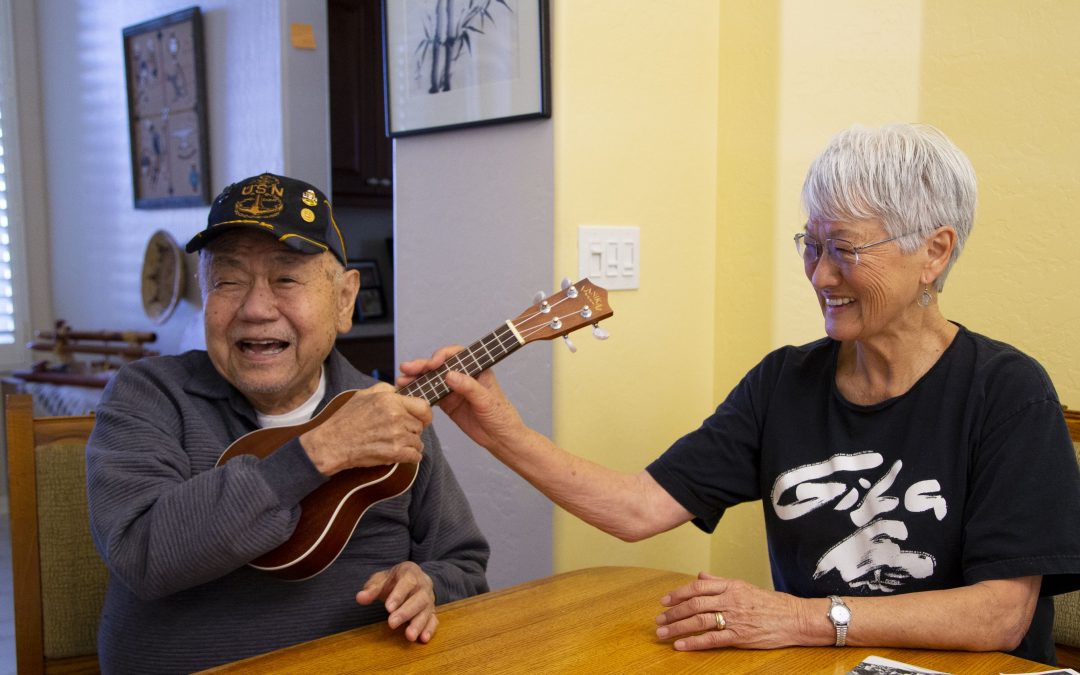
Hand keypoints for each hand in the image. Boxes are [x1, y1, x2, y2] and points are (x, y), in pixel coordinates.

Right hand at [300, 383, 431, 475]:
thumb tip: (400, 391)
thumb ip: (385, 389)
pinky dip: (410, 457)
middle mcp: (396, 416)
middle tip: (398, 434)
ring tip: (396, 444)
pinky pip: (415, 456)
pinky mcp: (394, 453)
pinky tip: (400, 454)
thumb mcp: (363, 394)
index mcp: (390, 400)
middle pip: (420, 426)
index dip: (424, 415)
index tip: (420, 419)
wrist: (331, 443)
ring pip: (418, 441)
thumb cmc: (344, 420)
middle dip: (412, 431)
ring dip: (410, 445)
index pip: (423, 407)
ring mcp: (396, 435)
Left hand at [356, 561, 437, 642]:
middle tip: (392, 623)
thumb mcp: (381, 579)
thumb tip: (360, 598)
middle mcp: (423, 585)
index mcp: (411, 573)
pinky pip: (433, 620)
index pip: (407, 582)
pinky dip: (429, 629)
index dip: (398, 595)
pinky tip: (423, 638)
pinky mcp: (431, 611)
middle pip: (419, 598)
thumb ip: (372, 588)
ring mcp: (429, 599)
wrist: (410, 578)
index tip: (388, 608)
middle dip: (406, 612)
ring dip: (418, 624)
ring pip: (427, 611)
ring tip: (409, 636)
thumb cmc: (393, 580)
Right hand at [399, 346, 527, 453]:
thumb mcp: (487, 401)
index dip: (443, 355)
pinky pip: (431, 394)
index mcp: (478, 369)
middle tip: (408, 368)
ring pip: (432, 379)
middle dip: (423, 365)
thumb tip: (450, 374)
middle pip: (440, 365)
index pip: (458, 354)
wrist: (501, 439)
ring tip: (402, 380)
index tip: (434, 363)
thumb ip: (469, 387)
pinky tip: (408, 392)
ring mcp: (454, 389)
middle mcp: (464, 375)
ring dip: (417, 378)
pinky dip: (420, 393)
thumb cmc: (501, 417)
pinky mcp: (448, 403)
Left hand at [655, 572, 808, 649]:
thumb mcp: (744, 586)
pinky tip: (681, 645)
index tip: (664, 601)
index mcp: (730, 586)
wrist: (794, 618)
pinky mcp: (740, 636)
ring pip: (699, 621)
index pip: (697, 588)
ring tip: (663, 633)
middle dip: (673, 613)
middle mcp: (730, 600)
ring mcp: (734, 619)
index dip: (678, 594)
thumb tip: (699, 576)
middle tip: (658, 620)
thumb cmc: (770, 603)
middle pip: (694, 605)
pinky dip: (694, 642)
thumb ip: (719, 582)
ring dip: (677, 627)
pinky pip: (712, 639)